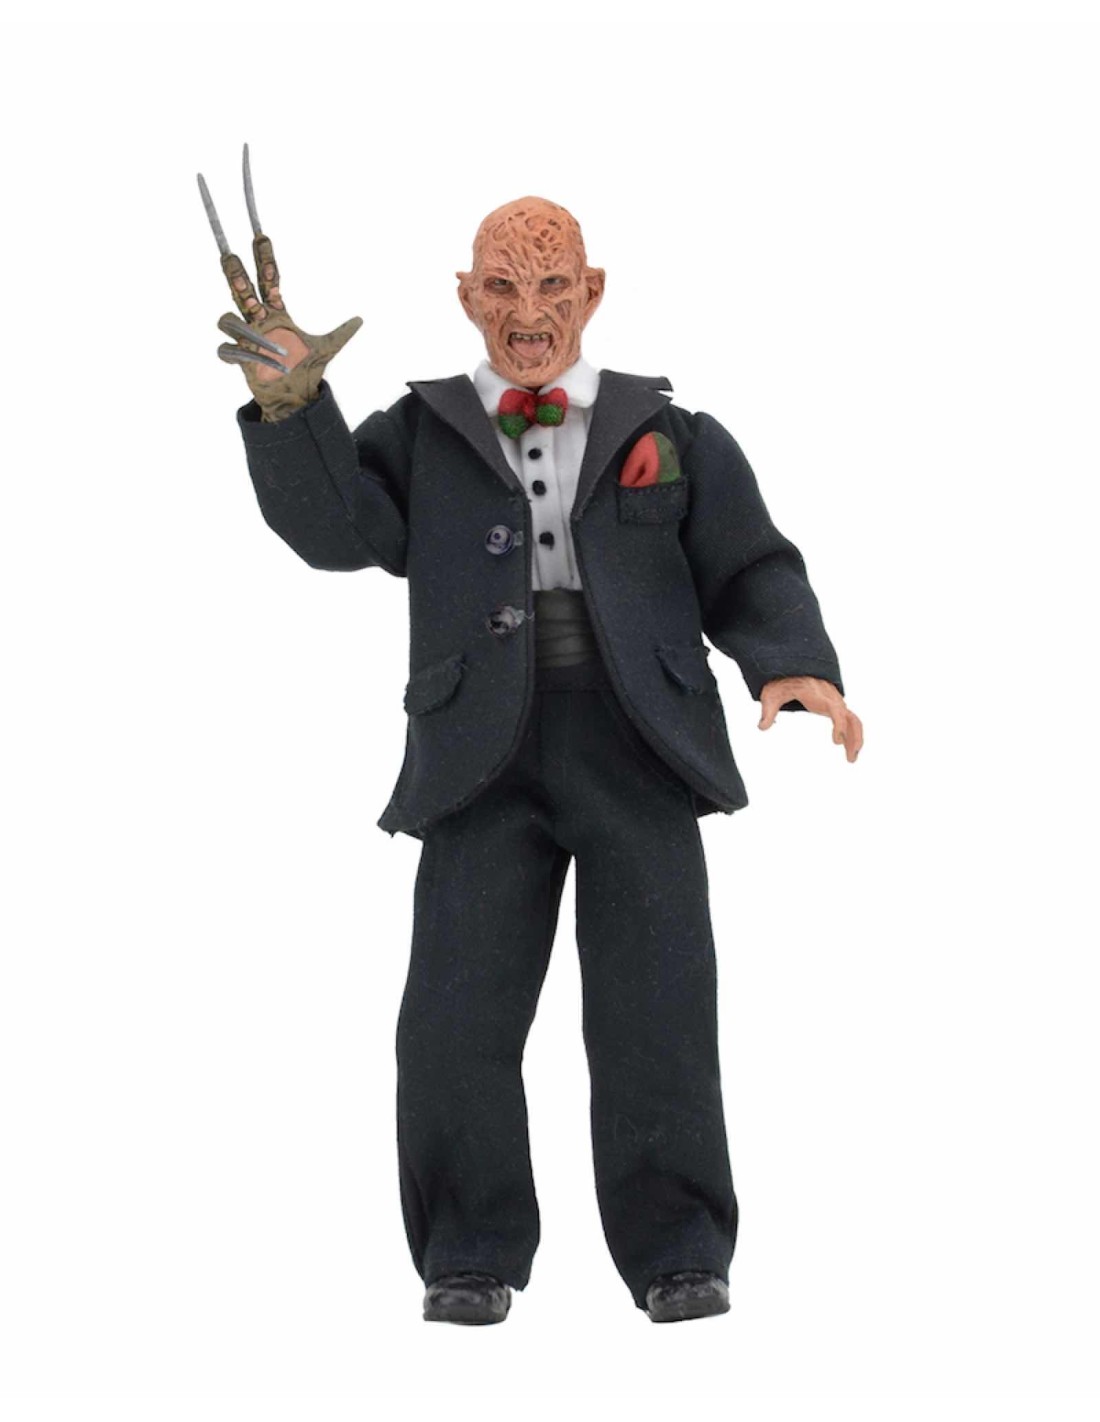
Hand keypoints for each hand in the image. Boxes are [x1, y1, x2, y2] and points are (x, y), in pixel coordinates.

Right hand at [198, 145, 361, 421]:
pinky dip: (245, 356)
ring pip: (227, 318)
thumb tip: (362, 318)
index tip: (263, 231)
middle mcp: (255, 319)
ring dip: (249, 333)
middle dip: (232, 269)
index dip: (263, 254)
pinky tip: (262, 365)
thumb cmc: (305, 372)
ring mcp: (243, 337)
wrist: (293, 401)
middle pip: (236, 284)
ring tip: (278, 353)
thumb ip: (343, 332)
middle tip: (228, 250)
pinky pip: (227, 349)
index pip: (267, 275)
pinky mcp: (236, 358)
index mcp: (275, 311)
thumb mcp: (328, 348)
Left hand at [758, 676, 863, 762]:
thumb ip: (768, 711)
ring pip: (852, 720)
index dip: (839, 725)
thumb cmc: (781, 683)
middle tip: (851, 758)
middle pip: (850, 717)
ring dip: (855, 739)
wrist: (790, 672)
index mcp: (818, 695)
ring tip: (852, 759)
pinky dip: (851, 734)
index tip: (836, 741)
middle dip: (854, 737)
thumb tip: (761, 727)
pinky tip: (848, 749)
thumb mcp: (771, 696)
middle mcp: (831, 698)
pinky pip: (848, 721)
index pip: (835, 709)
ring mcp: (834, 703)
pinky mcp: (834, 707)